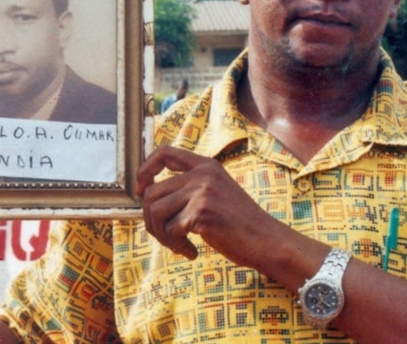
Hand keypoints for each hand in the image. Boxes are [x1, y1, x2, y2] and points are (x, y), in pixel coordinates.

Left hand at [137, 145, 287, 266]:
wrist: (266, 240)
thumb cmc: (240, 223)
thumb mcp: (216, 193)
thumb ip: (190, 188)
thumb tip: (148, 197)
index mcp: (206, 165)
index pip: (164, 153)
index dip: (145, 170)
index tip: (140, 190)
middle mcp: (202, 174)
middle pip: (152, 191)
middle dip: (151, 220)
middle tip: (165, 236)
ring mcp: (202, 192)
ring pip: (156, 212)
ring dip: (161, 235)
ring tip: (177, 245)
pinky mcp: (201, 213)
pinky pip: (170, 230)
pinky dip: (176, 246)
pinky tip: (191, 252)